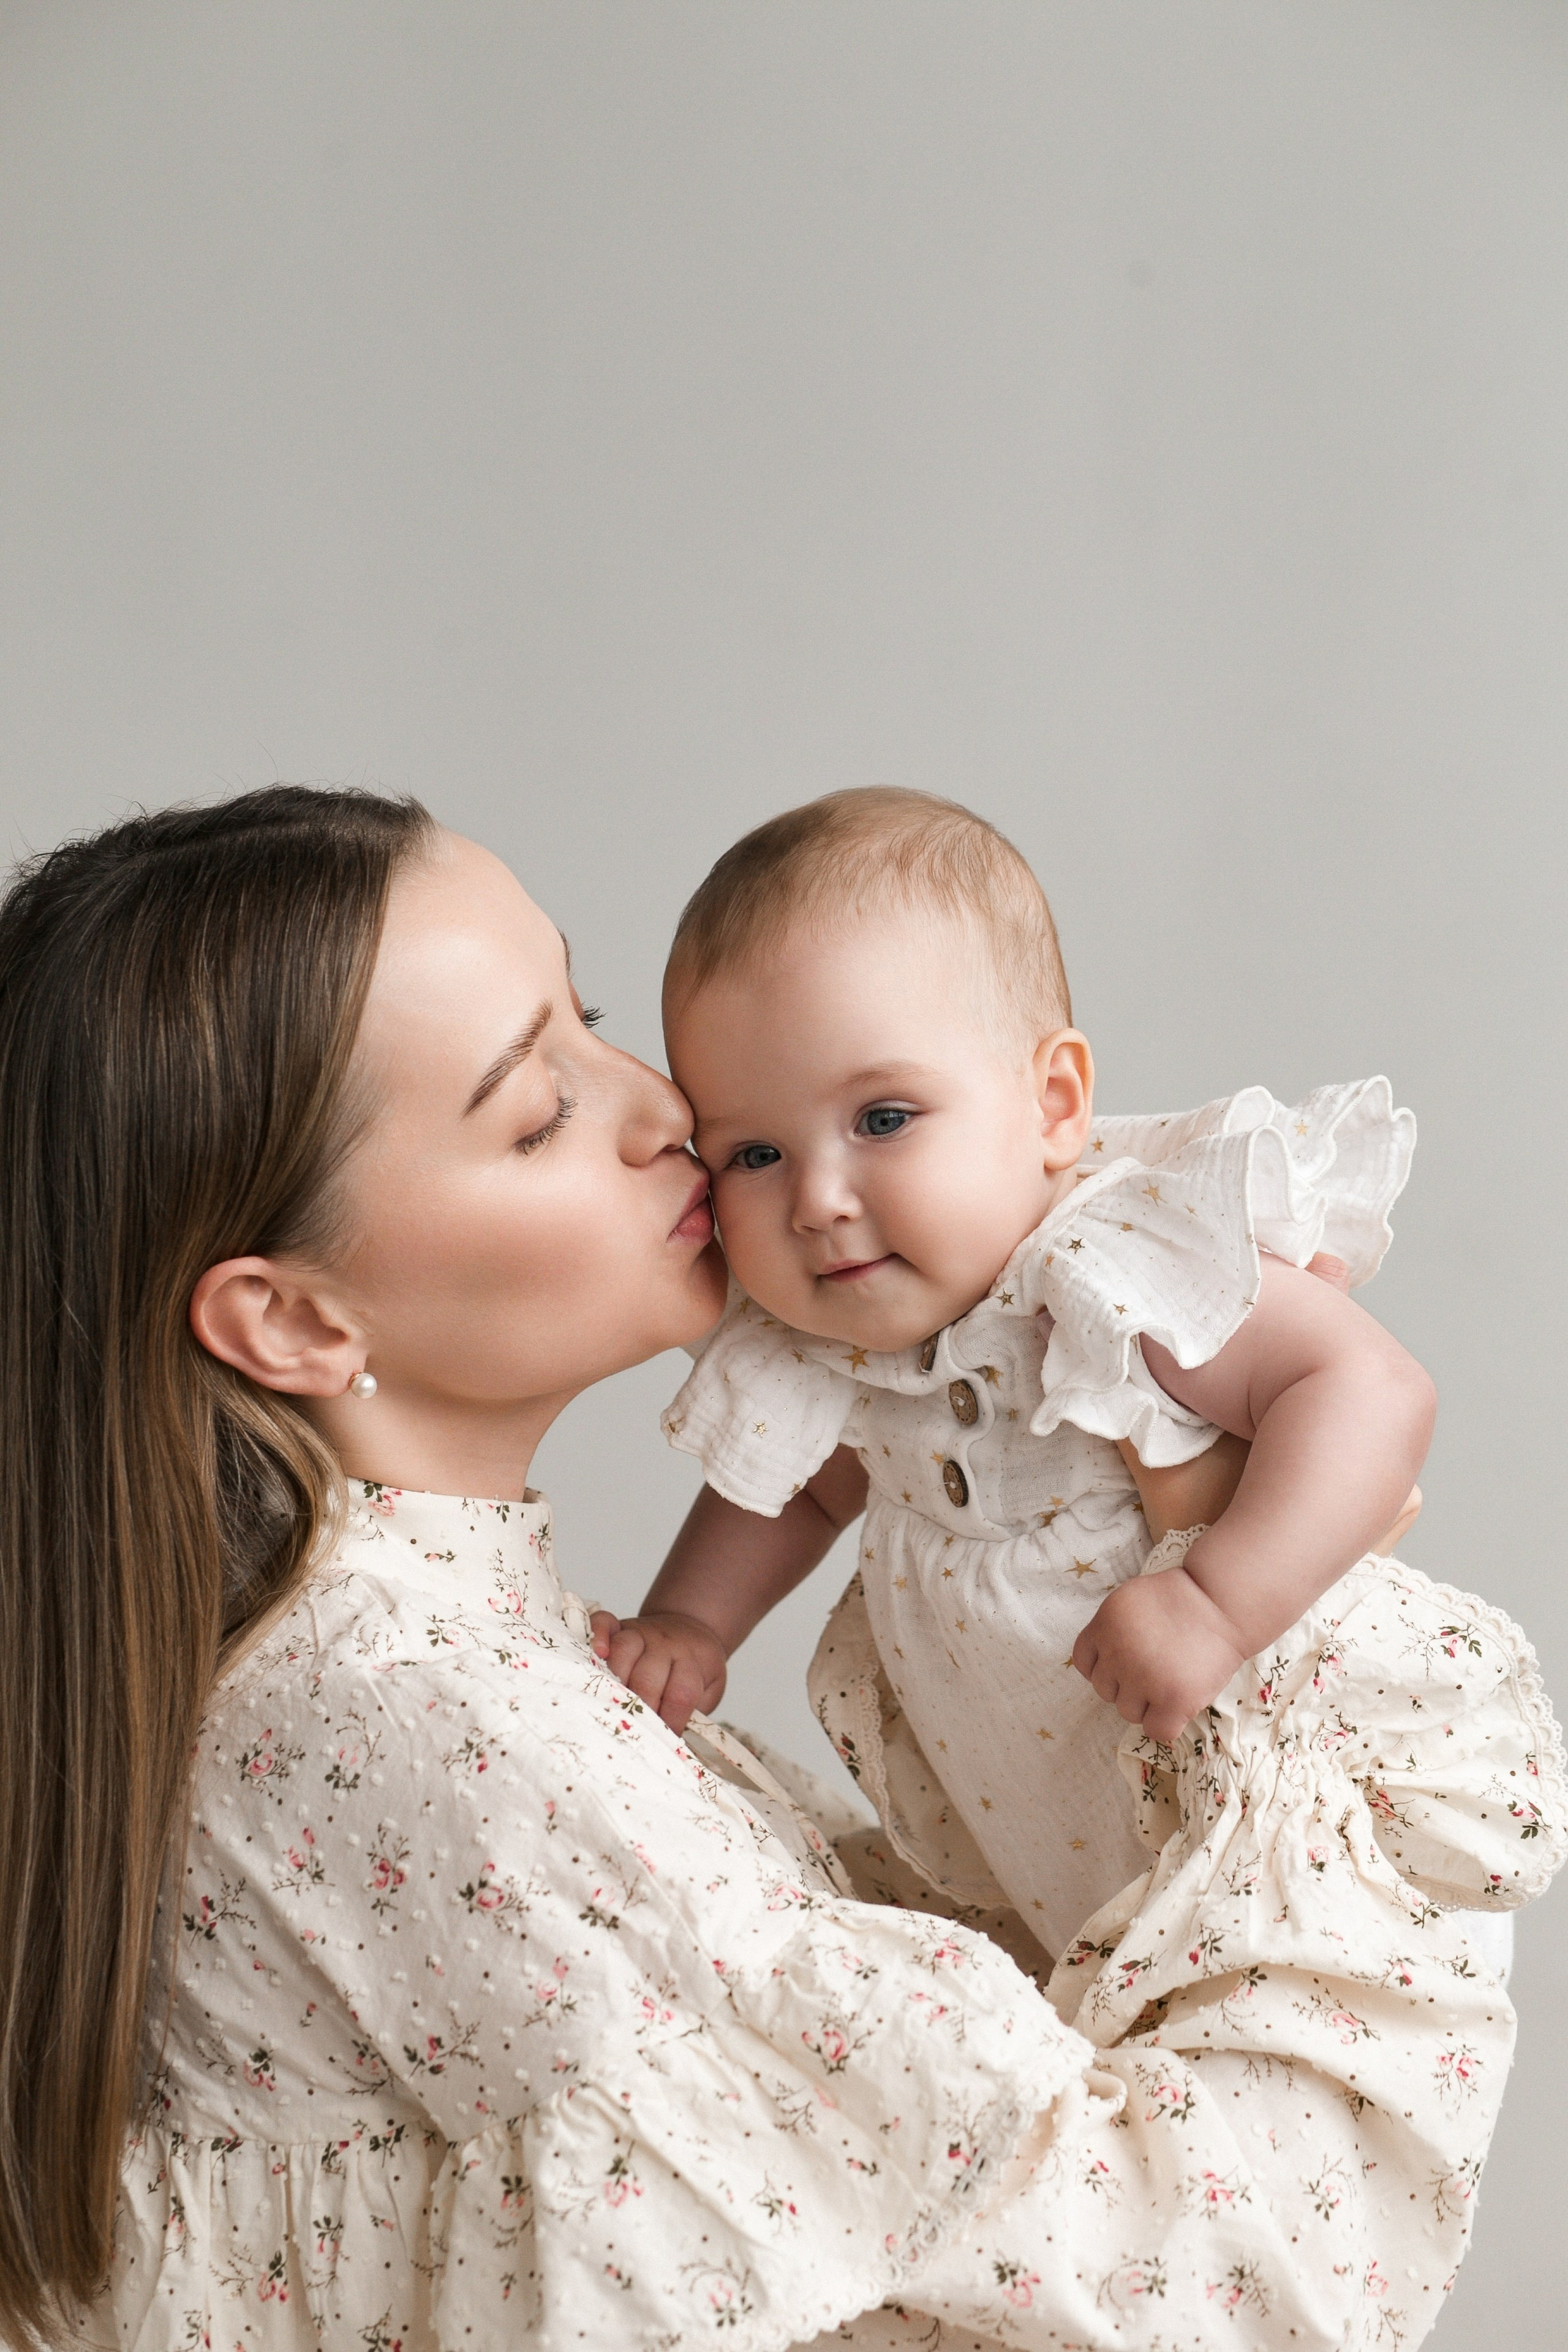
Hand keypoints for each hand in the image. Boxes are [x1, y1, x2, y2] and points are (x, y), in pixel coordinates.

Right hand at [588, 1608, 727, 1734]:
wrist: (691, 1629)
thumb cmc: (696, 1668)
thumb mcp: (709, 1690)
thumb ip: (694, 1712)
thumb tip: (672, 1743)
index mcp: (691, 1661)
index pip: (681, 1694)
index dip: (671, 1722)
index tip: (664, 1741)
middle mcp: (665, 1644)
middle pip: (648, 1677)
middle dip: (640, 1709)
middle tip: (636, 1730)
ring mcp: (640, 1632)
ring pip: (623, 1651)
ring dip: (615, 1681)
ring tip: (611, 1705)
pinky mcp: (620, 1625)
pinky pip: (604, 1622)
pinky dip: (597, 1634)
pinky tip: (597, 1653)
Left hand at [1072, 1566, 1247, 1744]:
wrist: (1223, 1602)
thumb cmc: (1181, 1599)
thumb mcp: (1130, 1601)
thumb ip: (1112, 1630)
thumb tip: (1104, 1662)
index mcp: (1104, 1625)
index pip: (1084, 1662)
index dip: (1104, 1665)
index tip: (1124, 1663)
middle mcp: (1118, 1654)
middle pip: (1105, 1690)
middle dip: (1127, 1683)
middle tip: (1156, 1667)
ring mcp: (1144, 1679)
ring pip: (1128, 1712)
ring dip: (1147, 1704)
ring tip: (1172, 1679)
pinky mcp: (1173, 1701)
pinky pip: (1155, 1730)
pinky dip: (1166, 1723)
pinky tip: (1180, 1703)